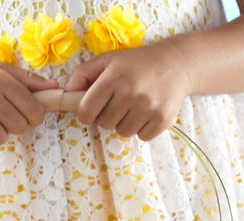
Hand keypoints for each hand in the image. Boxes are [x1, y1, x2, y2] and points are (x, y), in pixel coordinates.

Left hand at [64, 41, 190, 140]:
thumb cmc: (136, 64)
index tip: (92, 108)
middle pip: (104, 124)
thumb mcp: (108, 61)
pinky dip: (142, 128)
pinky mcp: (163, 119)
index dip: (86, 113)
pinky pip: (142, 136)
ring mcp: (149, 107)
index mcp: (114, 76)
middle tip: (118, 102)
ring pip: (122, 132)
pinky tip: (147, 112)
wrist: (176, 63)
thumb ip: (83, 74)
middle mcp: (132, 91)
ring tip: (134, 106)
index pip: (86, 111)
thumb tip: (66, 92)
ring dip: (125, 123)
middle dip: (107, 116)